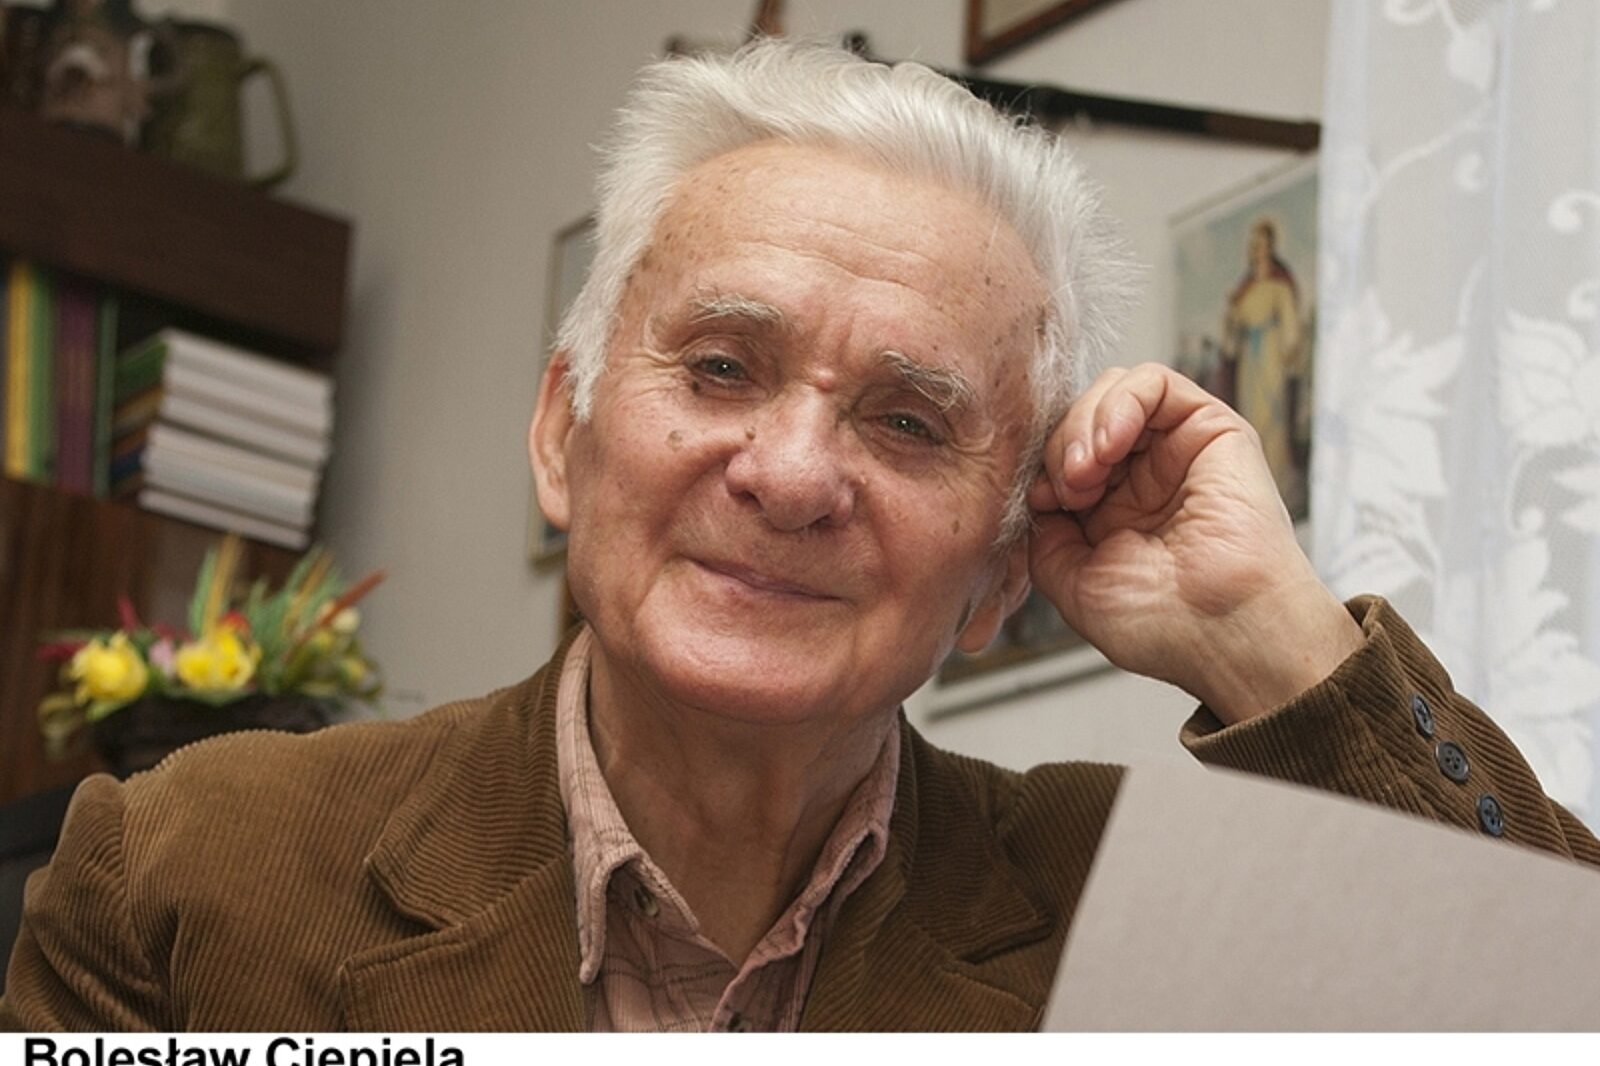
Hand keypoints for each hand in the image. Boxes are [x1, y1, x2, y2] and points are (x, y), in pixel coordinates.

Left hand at [1027, 363, 1361, 723]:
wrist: (1224, 632)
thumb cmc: (1162, 624)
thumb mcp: (1072, 581)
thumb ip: (1043, 531)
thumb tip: (1029, 492)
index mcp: (1110, 514)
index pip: (1058, 455)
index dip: (1038, 467)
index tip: (1036, 501)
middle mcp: (1142, 478)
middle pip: (1080, 419)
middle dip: (1058, 446)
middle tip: (1065, 490)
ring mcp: (1175, 451)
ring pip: (1111, 393)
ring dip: (1083, 425)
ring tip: (1086, 472)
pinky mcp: (1211, 428)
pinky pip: (1153, 382)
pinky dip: (1120, 403)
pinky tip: (1109, 445)